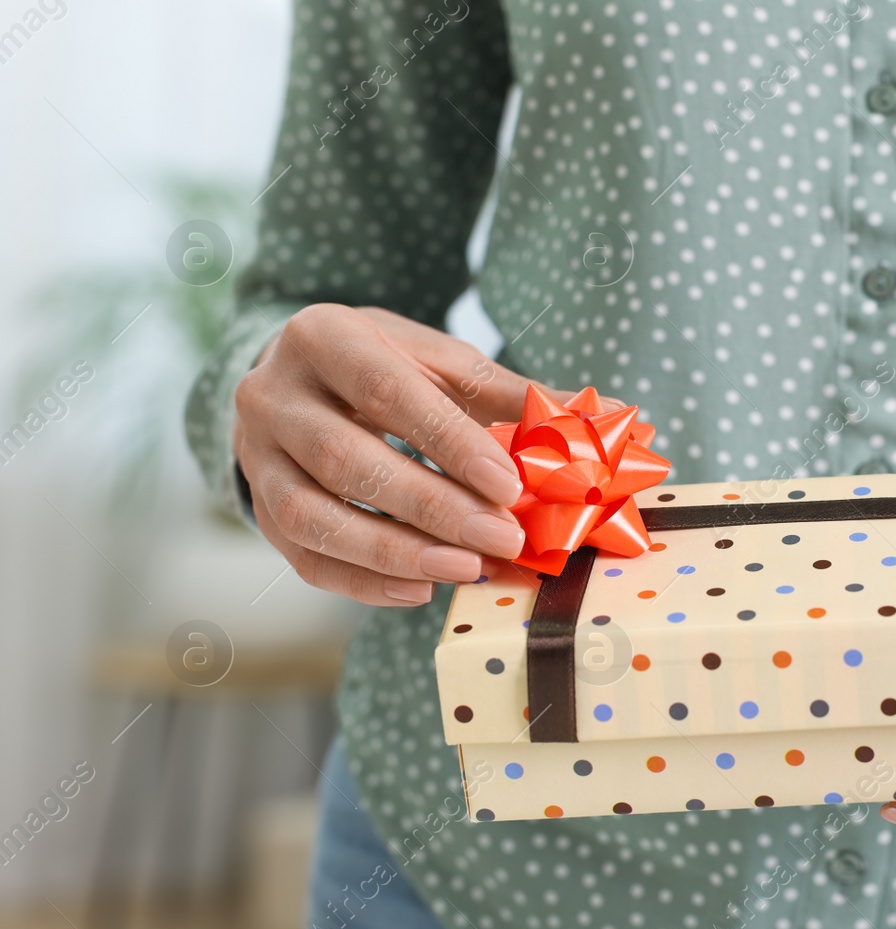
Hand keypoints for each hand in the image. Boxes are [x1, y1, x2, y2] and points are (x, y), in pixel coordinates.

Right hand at [233, 304, 616, 605]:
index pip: (387, 394)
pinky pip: (303, 557)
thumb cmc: (386, 368)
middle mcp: (273, 395)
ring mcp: (254, 456)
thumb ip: (514, 395)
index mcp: (323, 337)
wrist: (301, 378)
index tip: (511, 486)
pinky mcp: (257, 508)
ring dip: (393, 553)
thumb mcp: (442, 363)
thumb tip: (608, 420)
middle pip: (346, 461)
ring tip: (465, 570)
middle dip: (431, 507)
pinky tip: (419, 590)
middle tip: (501, 539)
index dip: (451, 444)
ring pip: (313, 517)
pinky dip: (362, 582)